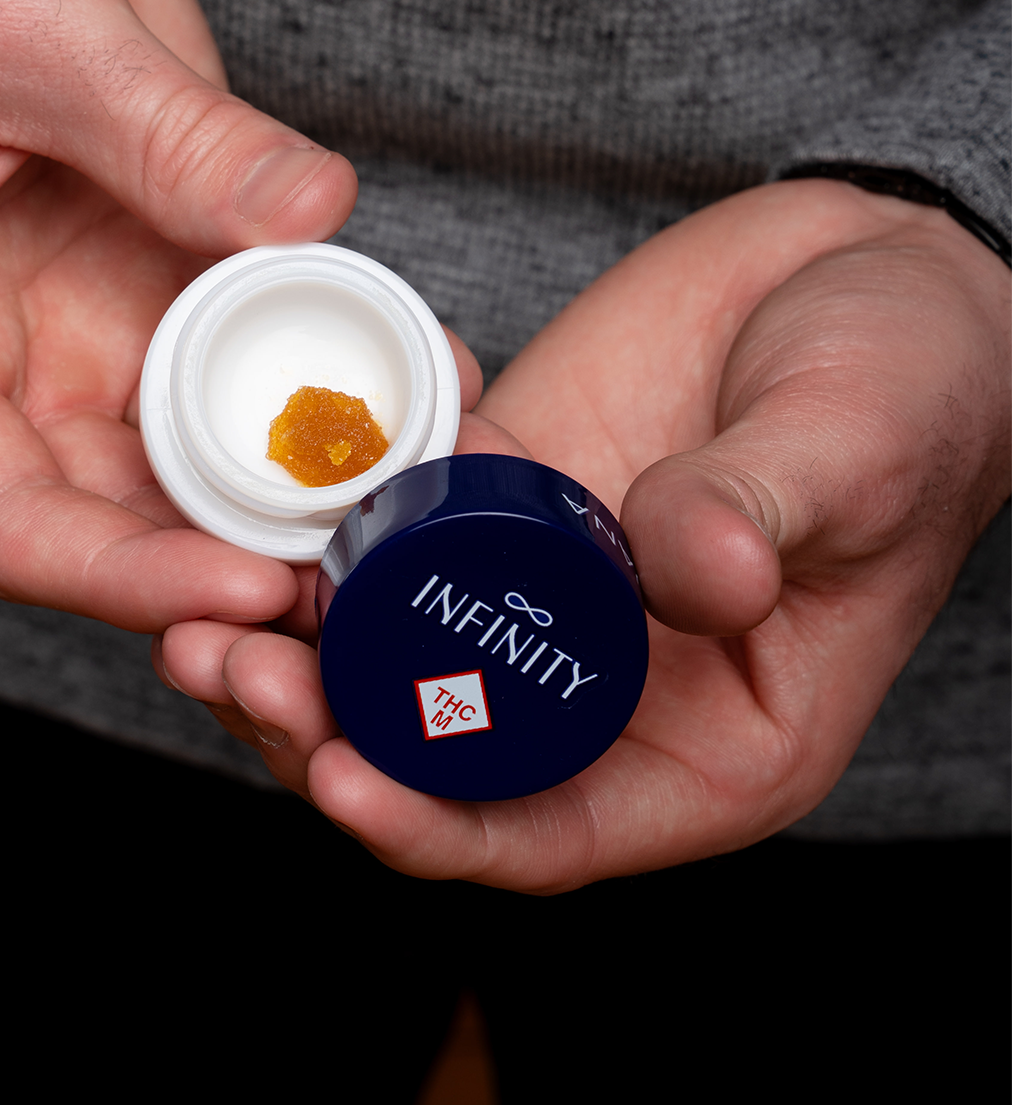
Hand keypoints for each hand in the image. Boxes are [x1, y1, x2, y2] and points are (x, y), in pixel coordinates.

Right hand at [0, 0, 357, 631]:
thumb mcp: (22, 14)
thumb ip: (162, 130)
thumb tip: (313, 214)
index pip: (2, 519)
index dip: (125, 574)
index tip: (251, 581)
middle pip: (114, 516)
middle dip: (239, 549)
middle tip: (369, 552)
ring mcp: (78, 330)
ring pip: (197, 457)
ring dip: (305, 477)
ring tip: (420, 470)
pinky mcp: (153, 286)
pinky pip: (248, 360)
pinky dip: (330, 378)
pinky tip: (419, 369)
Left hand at [160, 181, 1011, 887]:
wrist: (862, 272)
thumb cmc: (908, 387)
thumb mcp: (856, 449)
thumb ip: (768, 512)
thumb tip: (688, 572)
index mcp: (708, 745)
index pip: (548, 832)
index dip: (437, 826)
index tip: (342, 777)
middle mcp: (604, 693)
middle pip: (433, 762)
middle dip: (321, 736)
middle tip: (229, 667)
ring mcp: (536, 599)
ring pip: (386, 665)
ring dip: (288, 652)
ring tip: (196, 612)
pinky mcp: (492, 504)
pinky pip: (384, 546)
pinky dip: (312, 545)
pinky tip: (248, 518)